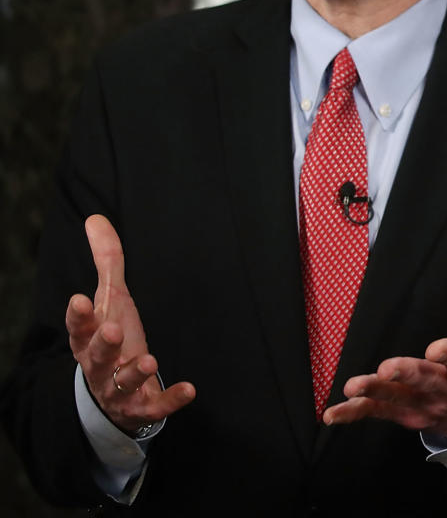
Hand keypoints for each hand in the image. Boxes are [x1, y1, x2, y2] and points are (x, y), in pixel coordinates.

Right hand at [65, 214, 195, 434]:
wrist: (111, 394)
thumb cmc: (111, 336)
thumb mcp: (109, 298)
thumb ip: (107, 261)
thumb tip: (95, 218)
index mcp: (87, 338)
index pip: (78, 327)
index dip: (78, 315)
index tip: (79, 299)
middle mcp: (99, 365)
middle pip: (95, 357)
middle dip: (102, 344)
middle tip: (112, 331)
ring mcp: (119, 389)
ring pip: (121, 384)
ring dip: (133, 373)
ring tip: (148, 360)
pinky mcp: (141, 406)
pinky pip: (154, 406)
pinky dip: (170, 400)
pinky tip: (189, 389)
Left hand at [324, 230, 446, 440]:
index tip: (436, 348)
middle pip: (427, 380)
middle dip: (408, 374)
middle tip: (388, 368)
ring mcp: (427, 403)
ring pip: (399, 398)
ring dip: (376, 392)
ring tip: (354, 386)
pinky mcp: (406, 414)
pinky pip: (378, 414)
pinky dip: (355, 414)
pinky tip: (333, 414)